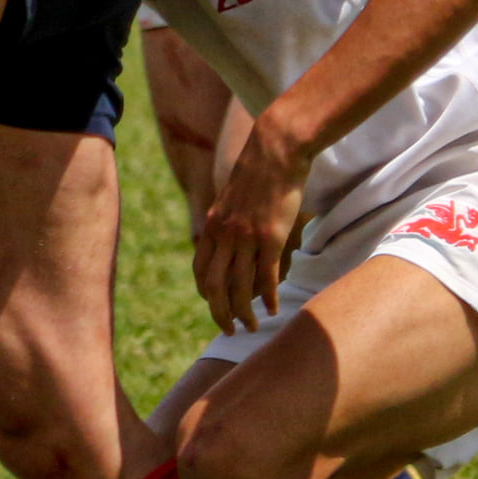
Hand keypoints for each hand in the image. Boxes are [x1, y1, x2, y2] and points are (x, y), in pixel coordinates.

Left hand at [193, 110, 309, 334]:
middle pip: (214, 286)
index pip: (200, 270)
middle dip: (219, 313)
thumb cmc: (260, 170)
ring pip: (239, 287)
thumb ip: (228, 219)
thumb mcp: (233, 196)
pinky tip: (272, 310)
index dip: (205, 294)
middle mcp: (224, 235)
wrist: (276, 148)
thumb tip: (233, 238)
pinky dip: (267, 299)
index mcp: (213, 225)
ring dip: (243, 313)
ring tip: (251, 326)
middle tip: (229, 330)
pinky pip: (266, 278)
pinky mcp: (270, 237)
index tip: (215, 307)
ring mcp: (246, 237)